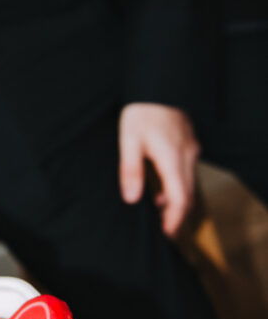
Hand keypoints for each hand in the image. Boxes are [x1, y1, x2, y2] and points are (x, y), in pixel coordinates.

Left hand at [118, 103, 199, 236]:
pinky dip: (177, 186)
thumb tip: (132, 199)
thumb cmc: (141, 112)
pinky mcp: (189, 144)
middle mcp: (187, 156)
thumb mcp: (128, 141)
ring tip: (159, 213)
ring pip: (189, 184)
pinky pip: (186, 172)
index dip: (175, 219)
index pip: (180, 198)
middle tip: (164, 230)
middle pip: (188, 194)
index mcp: (172, 158)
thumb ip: (131, 171)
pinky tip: (160, 190)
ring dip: (177, 201)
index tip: (166, 233)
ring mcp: (191, 150)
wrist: (157, 85)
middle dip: (177, 215)